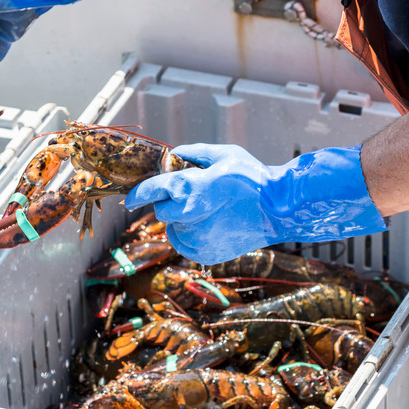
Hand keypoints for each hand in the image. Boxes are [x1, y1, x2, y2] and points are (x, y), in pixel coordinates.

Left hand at [124, 144, 387, 264]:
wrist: (278, 210)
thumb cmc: (253, 178)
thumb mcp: (225, 154)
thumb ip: (195, 153)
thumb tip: (174, 155)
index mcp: (192, 187)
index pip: (153, 190)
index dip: (139, 194)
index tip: (130, 199)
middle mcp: (190, 215)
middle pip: (163, 212)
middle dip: (172, 204)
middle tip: (195, 198)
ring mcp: (198, 238)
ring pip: (175, 230)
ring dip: (183, 221)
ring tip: (211, 212)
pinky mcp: (205, 254)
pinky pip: (185, 244)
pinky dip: (192, 236)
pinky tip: (213, 226)